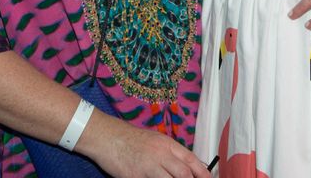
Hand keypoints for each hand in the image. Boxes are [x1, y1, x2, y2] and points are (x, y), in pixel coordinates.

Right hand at [88, 115, 209, 177]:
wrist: (107, 137)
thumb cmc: (131, 139)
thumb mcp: (155, 140)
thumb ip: (170, 154)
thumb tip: (188, 168)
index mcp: (167, 144)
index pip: (191, 160)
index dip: (203, 173)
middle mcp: (160, 154)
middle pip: (184, 174)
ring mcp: (148, 167)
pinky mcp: (135, 177)